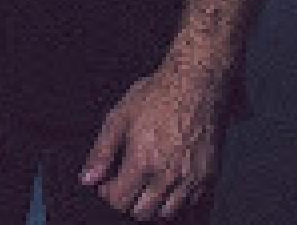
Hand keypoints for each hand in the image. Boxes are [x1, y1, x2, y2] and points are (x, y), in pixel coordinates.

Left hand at [81, 66, 225, 217]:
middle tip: (125, 184)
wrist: (196, 85)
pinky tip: (167, 184)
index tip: (107, 183)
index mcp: (143, 162)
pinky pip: (191, 206)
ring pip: (167, 214)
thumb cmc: (156, 96)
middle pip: (142, 214)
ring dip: (153, 205)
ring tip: (145, 185)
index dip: (108, 195)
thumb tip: (87, 178)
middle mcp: (168, 176)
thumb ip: (101, 152)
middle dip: (128, 203)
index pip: (119, 202)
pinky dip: (176, 202)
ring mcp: (191, 179)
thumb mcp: (118, 118)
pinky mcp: (209, 177)